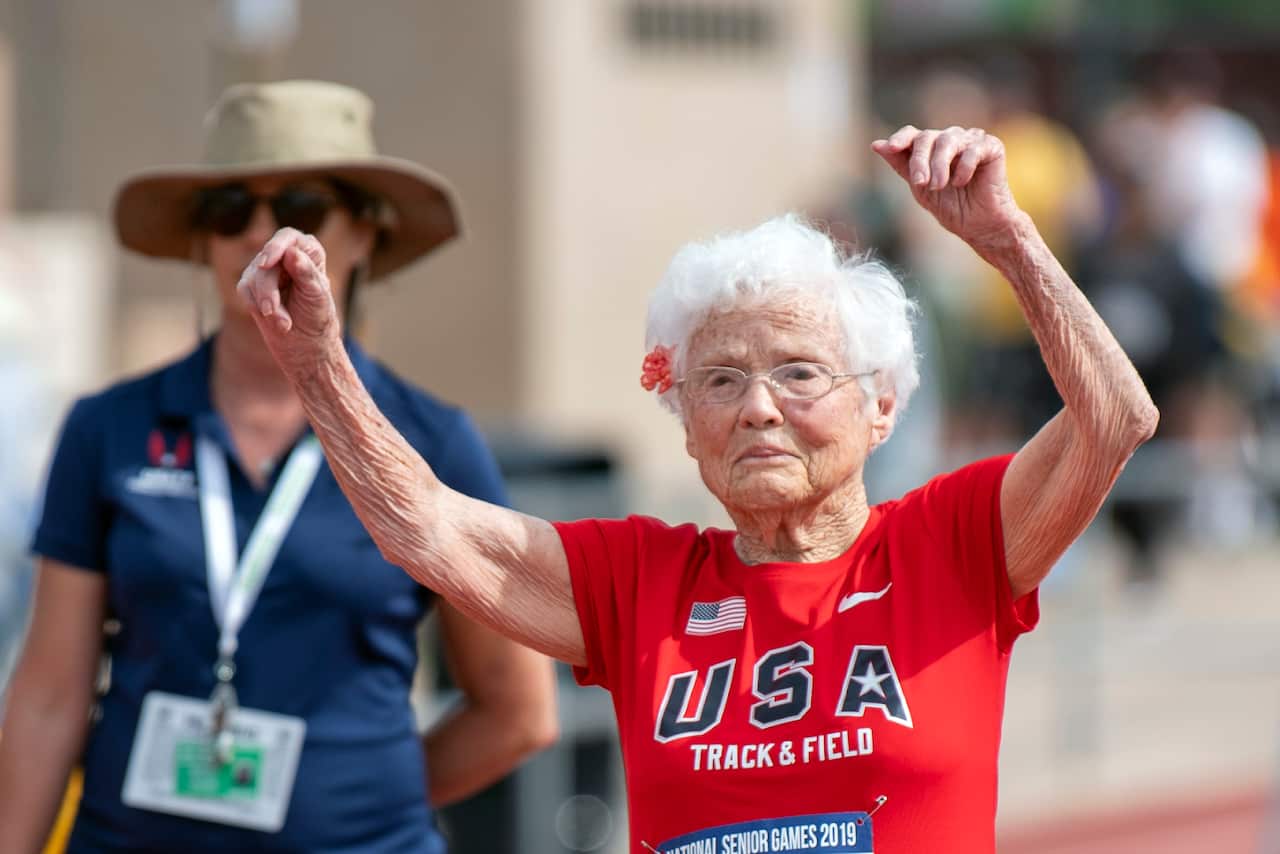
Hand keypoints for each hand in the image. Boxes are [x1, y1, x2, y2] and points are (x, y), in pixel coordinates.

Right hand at [236, 227, 340, 369]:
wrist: (306, 344)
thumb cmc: (317, 317)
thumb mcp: (317, 295)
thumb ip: (306, 272)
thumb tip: (292, 252)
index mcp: (308, 251)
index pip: (288, 237)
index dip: (276, 247)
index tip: (267, 262)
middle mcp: (286, 256)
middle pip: (267, 261)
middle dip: (268, 289)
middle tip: (272, 312)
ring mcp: (266, 269)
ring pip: (253, 276)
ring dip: (266, 303)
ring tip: (284, 324)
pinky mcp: (251, 285)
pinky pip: (244, 289)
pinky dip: (256, 306)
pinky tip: (272, 320)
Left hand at [872, 125, 1020, 246]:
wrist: (979, 225)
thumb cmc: (950, 206)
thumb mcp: (919, 188)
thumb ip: (901, 165)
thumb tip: (876, 145)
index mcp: (931, 148)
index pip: (913, 134)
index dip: (900, 138)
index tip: (891, 148)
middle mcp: (950, 139)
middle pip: (927, 137)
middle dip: (920, 160)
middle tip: (921, 183)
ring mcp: (971, 140)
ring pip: (948, 139)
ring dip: (940, 165)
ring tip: (939, 186)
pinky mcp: (992, 146)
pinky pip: (973, 148)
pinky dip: (964, 167)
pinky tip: (962, 182)